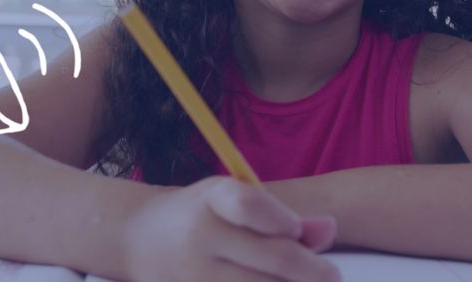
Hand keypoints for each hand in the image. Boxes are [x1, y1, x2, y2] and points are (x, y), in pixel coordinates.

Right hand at [119, 176, 340, 281]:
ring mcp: (194, 274)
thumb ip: (283, 215)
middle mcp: (200, 235)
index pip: (251, 205)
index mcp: (212, 197)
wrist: (139, 238)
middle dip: (312, 270)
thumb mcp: (234, 201)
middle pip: (272, 257)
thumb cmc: (203, 215)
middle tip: (332, 274)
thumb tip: (330, 229)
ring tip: (301, 281)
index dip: (285, 220)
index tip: (299, 230)